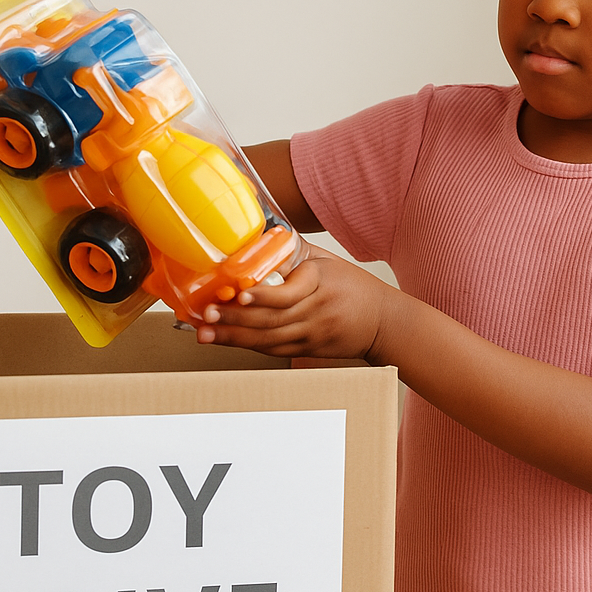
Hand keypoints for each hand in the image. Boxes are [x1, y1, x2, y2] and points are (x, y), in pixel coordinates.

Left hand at [195, 243, 392, 359]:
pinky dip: (248, 346)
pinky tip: (227, 341)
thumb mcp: (328, 262)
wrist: (384, 322)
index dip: (264, 297)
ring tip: (206, 333)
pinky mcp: (309, 350)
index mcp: (321, 283)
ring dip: (235, 336)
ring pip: (269, 338)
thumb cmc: (355, 287)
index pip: (291, 294)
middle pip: (272, 319)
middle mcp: (316, 311)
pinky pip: (275, 350)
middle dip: (236, 319)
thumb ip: (294, 254)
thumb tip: (256, 242)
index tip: (240, 294)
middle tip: (208, 315)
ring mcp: (312, 334)